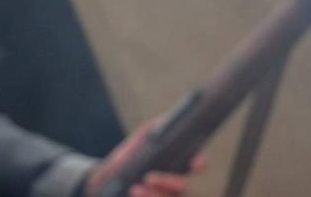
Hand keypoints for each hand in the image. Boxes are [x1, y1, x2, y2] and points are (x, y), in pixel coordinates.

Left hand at [84, 112, 204, 196]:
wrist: (111, 177)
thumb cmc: (130, 156)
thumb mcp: (140, 139)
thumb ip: (154, 129)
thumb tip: (165, 121)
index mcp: (177, 163)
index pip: (196, 164)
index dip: (199, 162)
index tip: (194, 162)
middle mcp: (175, 183)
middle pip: (182, 186)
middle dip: (167, 182)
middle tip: (149, 177)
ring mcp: (165, 194)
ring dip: (153, 194)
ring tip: (136, 188)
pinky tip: (134, 191)